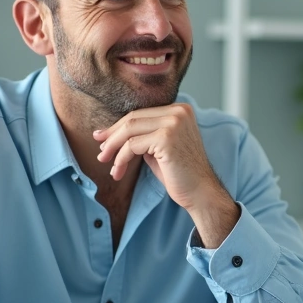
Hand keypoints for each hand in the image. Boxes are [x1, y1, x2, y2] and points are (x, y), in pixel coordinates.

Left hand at [94, 103, 238, 245]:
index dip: (119, 126)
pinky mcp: (166, 138)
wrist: (201, 193)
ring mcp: (174, 123)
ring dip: (113, 148)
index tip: (103, 138)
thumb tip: (110, 132)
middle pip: (133, 118)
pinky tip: (118, 172)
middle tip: (100, 151)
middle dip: (112, 136)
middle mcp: (179, 112)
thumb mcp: (161, 147)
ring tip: (106, 162)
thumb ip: (144, 135)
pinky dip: (121, 159)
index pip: (141, 113)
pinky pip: (132, 145)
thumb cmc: (181, 174)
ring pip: (129, 130)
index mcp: (180, 109)